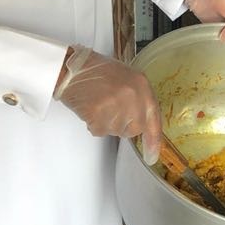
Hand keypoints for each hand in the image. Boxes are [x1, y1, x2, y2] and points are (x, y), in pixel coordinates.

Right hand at [55, 45, 161, 162]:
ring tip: (99, 103)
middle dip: (123, 125)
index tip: (152, 155)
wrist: (71, 68)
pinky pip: (100, 130)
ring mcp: (116, 104)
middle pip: (134, 129)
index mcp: (141, 84)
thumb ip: (138, 99)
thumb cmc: (95, 71)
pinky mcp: (98, 113)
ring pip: (116, 131)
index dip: (153, 139)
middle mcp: (132, 95)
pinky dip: (94, 123)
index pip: (153, 117)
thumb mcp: (126, 78)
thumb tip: (144, 123)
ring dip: (107, 123)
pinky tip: (91, 108)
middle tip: (110, 109)